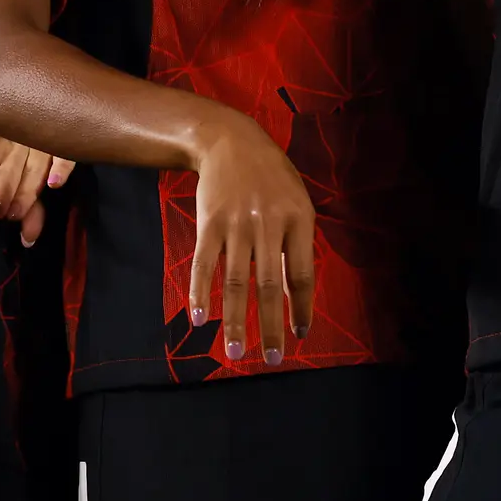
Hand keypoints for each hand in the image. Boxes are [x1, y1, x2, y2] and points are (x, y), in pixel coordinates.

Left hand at [0, 138, 76, 246]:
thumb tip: (27, 241)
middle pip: (5, 174)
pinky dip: (58, 167)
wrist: (60, 106)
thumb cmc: (39, 145)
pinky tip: (54, 184)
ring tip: (16, 213)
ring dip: (24, 190)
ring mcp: (41, 142)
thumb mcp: (29, 176)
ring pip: (31, 167)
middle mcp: (15, 149)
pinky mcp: (67, 138)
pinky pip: (62, 153)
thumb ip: (29, 208)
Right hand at [185, 111, 314, 365]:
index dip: (301, 307)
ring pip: (236, 280)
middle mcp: (269, 223)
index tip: (301, 335)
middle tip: (274, 359)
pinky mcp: (210, 222)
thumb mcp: (296, 200)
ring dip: (236, 320)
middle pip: (269, 284)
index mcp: (298, 219)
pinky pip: (205, 263)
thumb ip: (295, 243)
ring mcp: (237, 223)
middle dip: (272, 326)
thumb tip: (291, 293)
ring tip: (236, 351)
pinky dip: (201, 292)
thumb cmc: (271, 176)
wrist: (231, 140)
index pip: (301, 274)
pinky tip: (199, 317)